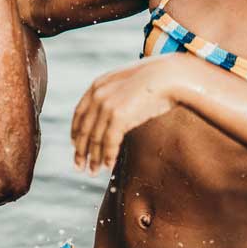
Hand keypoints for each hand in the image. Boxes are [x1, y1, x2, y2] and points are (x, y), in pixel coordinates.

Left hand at [71, 56, 192, 172]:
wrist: (170, 75)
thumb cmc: (156, 79)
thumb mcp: (128, 82)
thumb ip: (115, 93)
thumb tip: (113, 111)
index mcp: (97, 86)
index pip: (79, 114)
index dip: (76, 132)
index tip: (76, 146)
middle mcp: (97, 96)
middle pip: (84, 129)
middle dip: (81, 151)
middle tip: (80, 166)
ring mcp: (106, 106)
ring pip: (95, 139)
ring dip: (94, 158)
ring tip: (93, 171)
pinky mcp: (118, 116)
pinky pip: (109, 142)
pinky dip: (107, 156)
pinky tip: (108, 166)